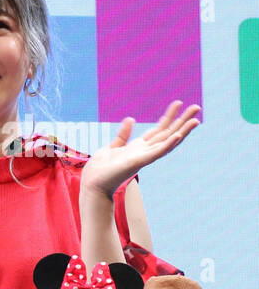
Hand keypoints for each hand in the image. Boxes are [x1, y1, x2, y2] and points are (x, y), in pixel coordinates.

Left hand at [80, 100, 199, 197]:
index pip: (158, 129)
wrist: (92, 185)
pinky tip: (178, 135)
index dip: (169, 117)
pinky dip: (168, 144)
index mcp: (138, 147)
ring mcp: (144, 157)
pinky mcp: (139, 162)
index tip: (179, 103)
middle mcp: (144, 151)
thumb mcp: (111, 147)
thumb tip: (131, 118)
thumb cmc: (100, 170)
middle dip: (182, 120)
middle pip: (168, 133)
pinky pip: (157, 152)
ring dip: (182, 131)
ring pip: (168, 142)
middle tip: (196, 107)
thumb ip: (123, 135)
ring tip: (196, 120)